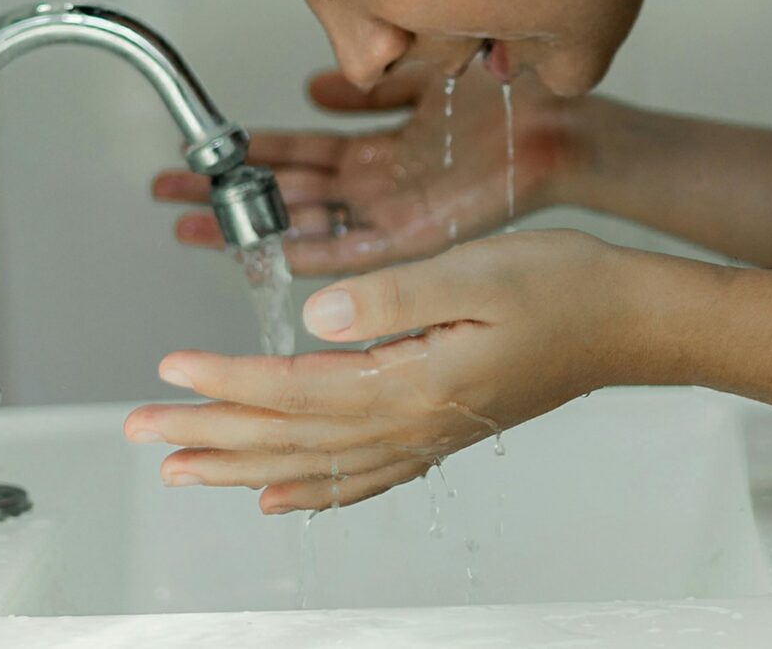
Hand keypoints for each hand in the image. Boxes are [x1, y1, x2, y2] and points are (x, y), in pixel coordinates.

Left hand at [124, 230, 699, 512]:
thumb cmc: (563, 288)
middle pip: (293, 438)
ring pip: (318, 465)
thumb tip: (315, 321)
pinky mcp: (442, 431)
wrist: (625, 322)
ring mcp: (428, 434)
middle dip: (213, 434)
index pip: (297, 390)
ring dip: (246, 468)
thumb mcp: (478, 272)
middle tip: (146, 431)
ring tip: (189, 470)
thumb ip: (393, 299)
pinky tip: (283, 499)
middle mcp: (415, 421)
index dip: (229, 381)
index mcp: (415, 381)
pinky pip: (366, 478)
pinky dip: (316, 493)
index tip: (172, 369)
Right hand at [152, 64, 592, 275]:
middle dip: (229, 197)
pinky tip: (274, 255)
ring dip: (254, 228)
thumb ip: (365, 89)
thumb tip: (313, 84)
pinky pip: (356, 251)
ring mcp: (391, 215)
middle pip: (286, 195)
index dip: (245, 157)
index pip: (294, 157)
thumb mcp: (415, 81)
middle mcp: (374, 188)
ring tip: (197, 228)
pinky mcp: (416, 237)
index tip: (199, 160)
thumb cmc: (498, 103)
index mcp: (374, 153)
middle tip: (171, 199)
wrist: (555, 128)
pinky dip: (316, 254)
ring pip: (307, 225)